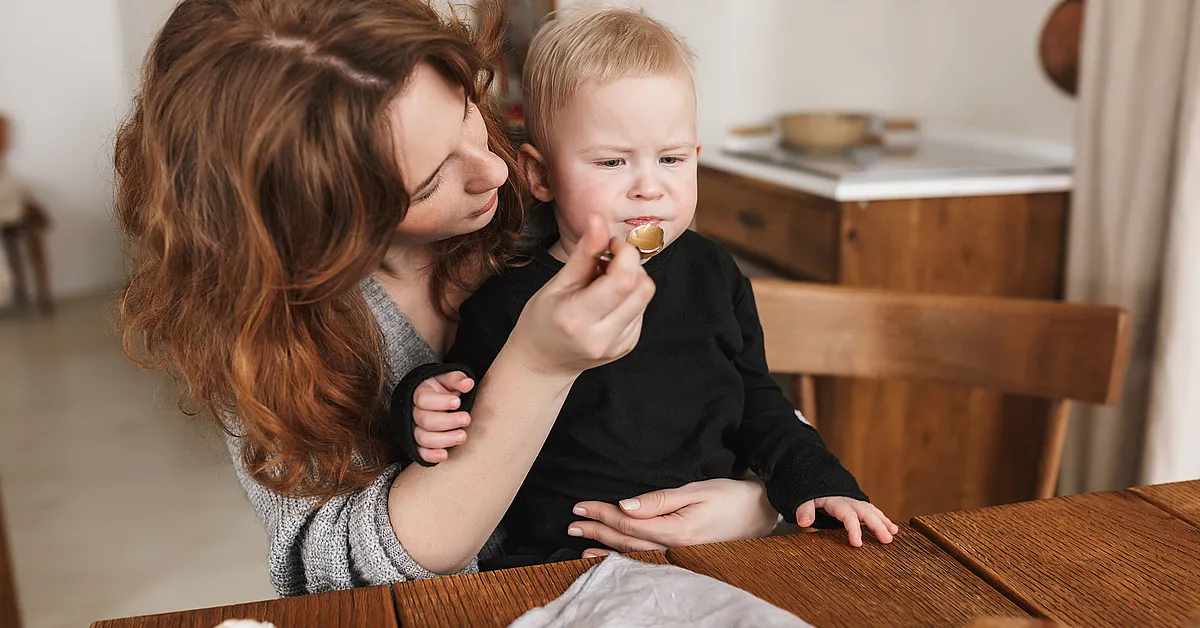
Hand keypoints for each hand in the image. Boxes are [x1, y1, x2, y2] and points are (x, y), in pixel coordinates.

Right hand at [411, 371, 473, 463]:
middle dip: (448, 422)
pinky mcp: (419, 444)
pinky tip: (445, 455)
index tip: (457, 402)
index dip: (440, 402)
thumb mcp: (449, 379)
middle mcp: (414, 412)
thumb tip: (468, 383)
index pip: (423, 399)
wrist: (437, 399)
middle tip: (467, 419)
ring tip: (463, 436)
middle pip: (424, 420)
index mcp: (419, 393)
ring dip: (444, 440)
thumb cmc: (443, 388)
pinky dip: (430, 456)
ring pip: (422, 438)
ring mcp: (415, 429)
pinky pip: (420, 452)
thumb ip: (456, 379)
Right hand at [504, 214, 654, 378]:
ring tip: (603, 283)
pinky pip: (641, 308)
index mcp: (578, 319)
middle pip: (643, 287)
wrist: (542, 364)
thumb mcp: (556, 284)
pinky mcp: (629, 345)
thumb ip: (583, 253)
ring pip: (645, 296)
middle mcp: (603, 336)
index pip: (624, 279)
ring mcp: (619, 345)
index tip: (608, 244)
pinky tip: (607, 300)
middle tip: (607, 261)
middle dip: (631, 264)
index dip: (624, 252)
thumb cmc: (541, 322)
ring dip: (630, 280)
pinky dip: (628, 296)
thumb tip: (598, 219)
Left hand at [567, 478, 778, 557]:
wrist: (760, 513)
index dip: (602, 514)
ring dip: (606, 547)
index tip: (580, 507)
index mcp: (675, 530)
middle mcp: (674, 548)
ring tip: (581, 543)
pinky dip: (625, 556)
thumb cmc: (729, 497)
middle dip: (597, 530)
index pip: (628, 521)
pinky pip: (647, 557)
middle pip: (626, 540)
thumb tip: (625, 504)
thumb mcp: (695, 490)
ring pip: (633, 553)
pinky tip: (610, 556)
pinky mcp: (682, 554)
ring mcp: (679, 555)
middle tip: (572, 524)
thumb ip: (659, 500)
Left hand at [795, 496, 898, 546]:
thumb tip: (804, 522)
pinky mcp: (857, 502)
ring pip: (872, 510)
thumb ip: (804, 509)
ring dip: (884, 521)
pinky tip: (891, 527)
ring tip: (893, 532)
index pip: (848, 516)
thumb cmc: (810, 490)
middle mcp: (849, 500)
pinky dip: (882, 518)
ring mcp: (855, 500)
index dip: (853, 529)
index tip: (857, 544)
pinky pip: (872, 510)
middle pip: (866, 513)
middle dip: (877, 526)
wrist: (814, 473)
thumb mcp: (803, 497)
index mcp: (836, 501)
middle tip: (887, 540)